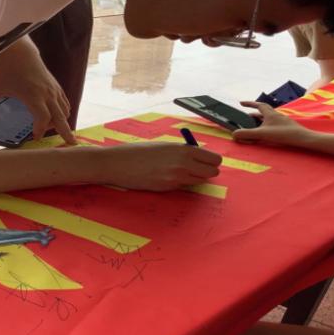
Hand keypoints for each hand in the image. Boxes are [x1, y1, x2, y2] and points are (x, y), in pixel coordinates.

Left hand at [0, 38, 74, 144]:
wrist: (20, 49)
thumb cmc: (5, 68)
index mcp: (32, 95)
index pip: (43, 118)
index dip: (40, 130)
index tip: (34, 137)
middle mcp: (46, 93)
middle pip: (61, 116)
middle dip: (65, 131)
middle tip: (71, 144)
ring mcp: (53, 89)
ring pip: (64, 110)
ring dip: (61, 122)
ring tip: (55, 131)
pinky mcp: (55, 85)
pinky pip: (64, 102)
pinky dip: (63, 112)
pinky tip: (56, 118)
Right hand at [99, 143, 221, 190]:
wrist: (120, 163)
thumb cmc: (140, 151)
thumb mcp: (165, 146)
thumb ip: (183, 151)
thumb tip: (198, 157)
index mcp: (185, 150)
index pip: (214, 159)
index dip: (212, 160)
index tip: (206, 161)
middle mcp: (183, 165)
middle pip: (212, 172)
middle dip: (208, 171)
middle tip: (198, 169)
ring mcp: (175, 178)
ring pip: (199, 181)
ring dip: (194, 178)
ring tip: (181, 172)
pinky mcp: (166, 188)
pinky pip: (183, 186)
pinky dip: (181, 182)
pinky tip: (168, 176)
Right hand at [232, 102, 308, 146]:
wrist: (301, 137)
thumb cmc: (283, 133)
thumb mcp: (262, 134)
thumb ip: (247, 134)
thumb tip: (234, 134)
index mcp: (270, 114)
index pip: (258, 105)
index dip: (249, 104)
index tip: (241, 103)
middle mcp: (275, 115)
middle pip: (262, 112)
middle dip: (251, 115)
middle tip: (243, 120)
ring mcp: (280, 121)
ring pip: (266, 119)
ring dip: (257, 122)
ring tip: (251, 128)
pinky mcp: (283, 127)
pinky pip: (270, 125)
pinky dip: (264, 127)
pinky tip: (263, 134)